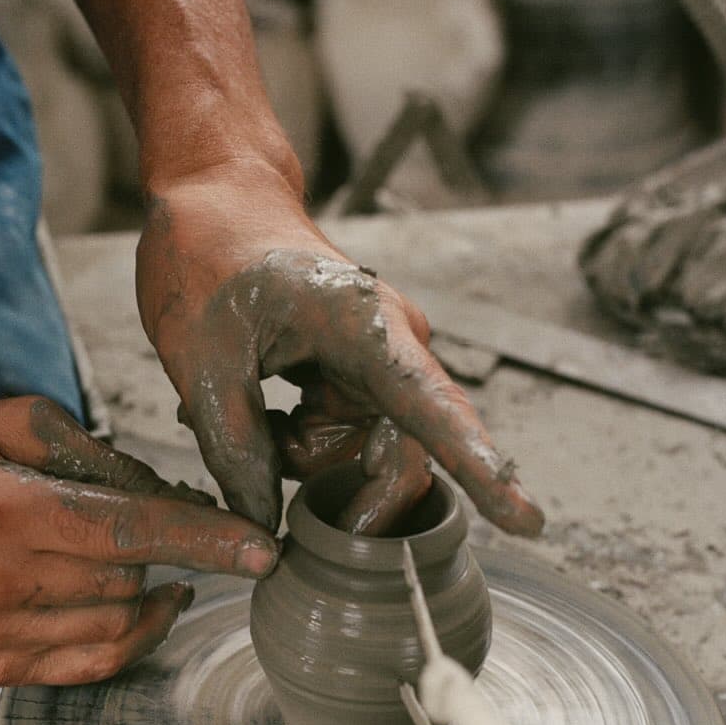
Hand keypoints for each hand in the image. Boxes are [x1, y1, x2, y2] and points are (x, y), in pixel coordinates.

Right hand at [0, 397, 277, 684]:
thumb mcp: (6, 420)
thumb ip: (94, 454)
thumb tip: (168, 497)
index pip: (128, 531)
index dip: (205, 539)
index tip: (264, 548)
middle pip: (132, 575)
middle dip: (162, 543)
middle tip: (151, 511)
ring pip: (122, 619)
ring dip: (141, 581)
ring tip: (114, 544)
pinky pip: (96, 660)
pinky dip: (130, 627)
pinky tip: (136, 594)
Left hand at [136, 160, 543, 536]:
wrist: (214, 197)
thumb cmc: (208, 255)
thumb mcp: (199, 358)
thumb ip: (234, 447)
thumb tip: (261, 527)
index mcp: (366, 328)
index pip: (435, 409)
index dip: (480, 468)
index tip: (526, 517)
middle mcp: (392, 348)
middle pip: (403, 453)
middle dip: (350, 492)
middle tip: (303, 527)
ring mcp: (378, 362)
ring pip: (362, 452)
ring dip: (303, 459)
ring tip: (247, 413)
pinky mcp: (357, 373)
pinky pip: (342, 436)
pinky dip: (297, 440)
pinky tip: (259, 406)